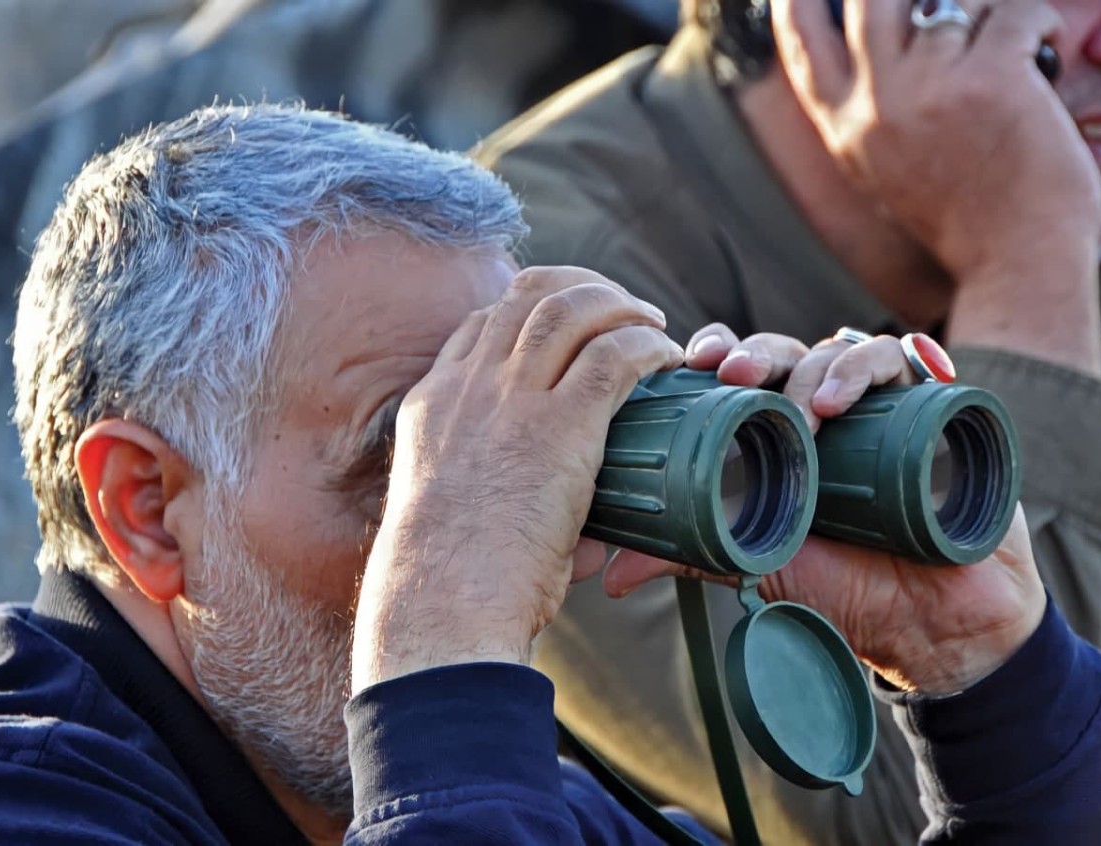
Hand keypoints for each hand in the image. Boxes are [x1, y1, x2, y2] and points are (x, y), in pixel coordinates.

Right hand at [352, 267, 683, 690]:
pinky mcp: (559, 426)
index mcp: (433, 402)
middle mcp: (468, 386)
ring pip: (571, 310)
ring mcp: (511, 400)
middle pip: (529, 296)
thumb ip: (496, 498)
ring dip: (620, 306)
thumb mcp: (448, 513)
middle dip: (583, 288)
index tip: (567, 320)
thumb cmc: (447, 582)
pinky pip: (613, 357)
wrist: (441, 602)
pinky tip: (667, 357)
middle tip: (623, 309)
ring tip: (653, 323)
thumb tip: (576, 539)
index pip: (482, 322)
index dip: (530, 306)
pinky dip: (647, 347)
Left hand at [607, 326, 1046, 693]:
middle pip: (785, 352)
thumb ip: (690, 556)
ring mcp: (880, 408)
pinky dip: (884, 364)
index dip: (716, 354)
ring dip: (821, 367)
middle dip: (757, 354)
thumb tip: (610, 577)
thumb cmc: (845, 590)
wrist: (934, 628)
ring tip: (811, 409)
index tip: (692, 365)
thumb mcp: (759, 565)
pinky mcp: (934, 409)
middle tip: (734, 375)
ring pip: (843, 349)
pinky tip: (859, 394)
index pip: (742, 371)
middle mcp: (826, 412)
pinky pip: (911, 363)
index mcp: (778, 434)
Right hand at [770, 0, 1100, 278]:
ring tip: (1011, 42)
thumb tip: (888, 41)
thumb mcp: (889, 171)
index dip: (800, 2)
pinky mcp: (991, 78)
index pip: (803, 44)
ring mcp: (930, 88)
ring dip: (987, 10)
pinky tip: (1042, 51)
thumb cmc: (965, 221)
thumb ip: (874, 112)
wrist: (1014, 263)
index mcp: (847, 130)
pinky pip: (1014, 10)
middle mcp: (877, 105)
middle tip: (942, 4)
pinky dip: (1037, 22)